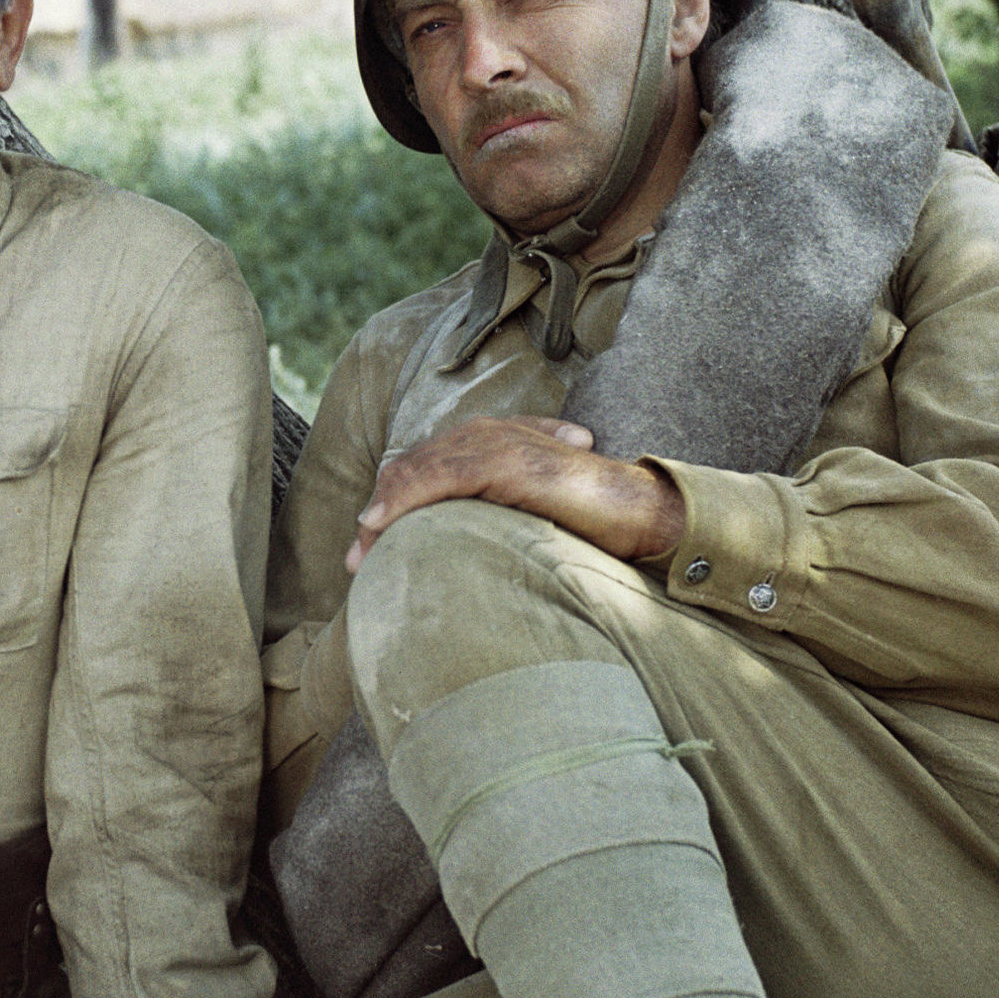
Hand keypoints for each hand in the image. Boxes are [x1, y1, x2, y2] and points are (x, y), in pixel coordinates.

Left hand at [346, 415, 686, 575]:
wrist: (641, 514)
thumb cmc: (586, 523)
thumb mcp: (521, 520)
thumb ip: (485, 522)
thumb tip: (451, 558)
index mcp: (487, 443)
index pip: (420, 470)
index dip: (389, 507)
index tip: (366, 552)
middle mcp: (487, 433)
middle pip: (411, 469)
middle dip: (379, 514)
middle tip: (357, 564)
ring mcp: (498, 441)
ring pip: (418, 471)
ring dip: (384, 513)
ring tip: (362, 555)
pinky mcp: (510, 458)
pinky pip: (441, 475)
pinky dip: (405, 498)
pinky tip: (380, 523)